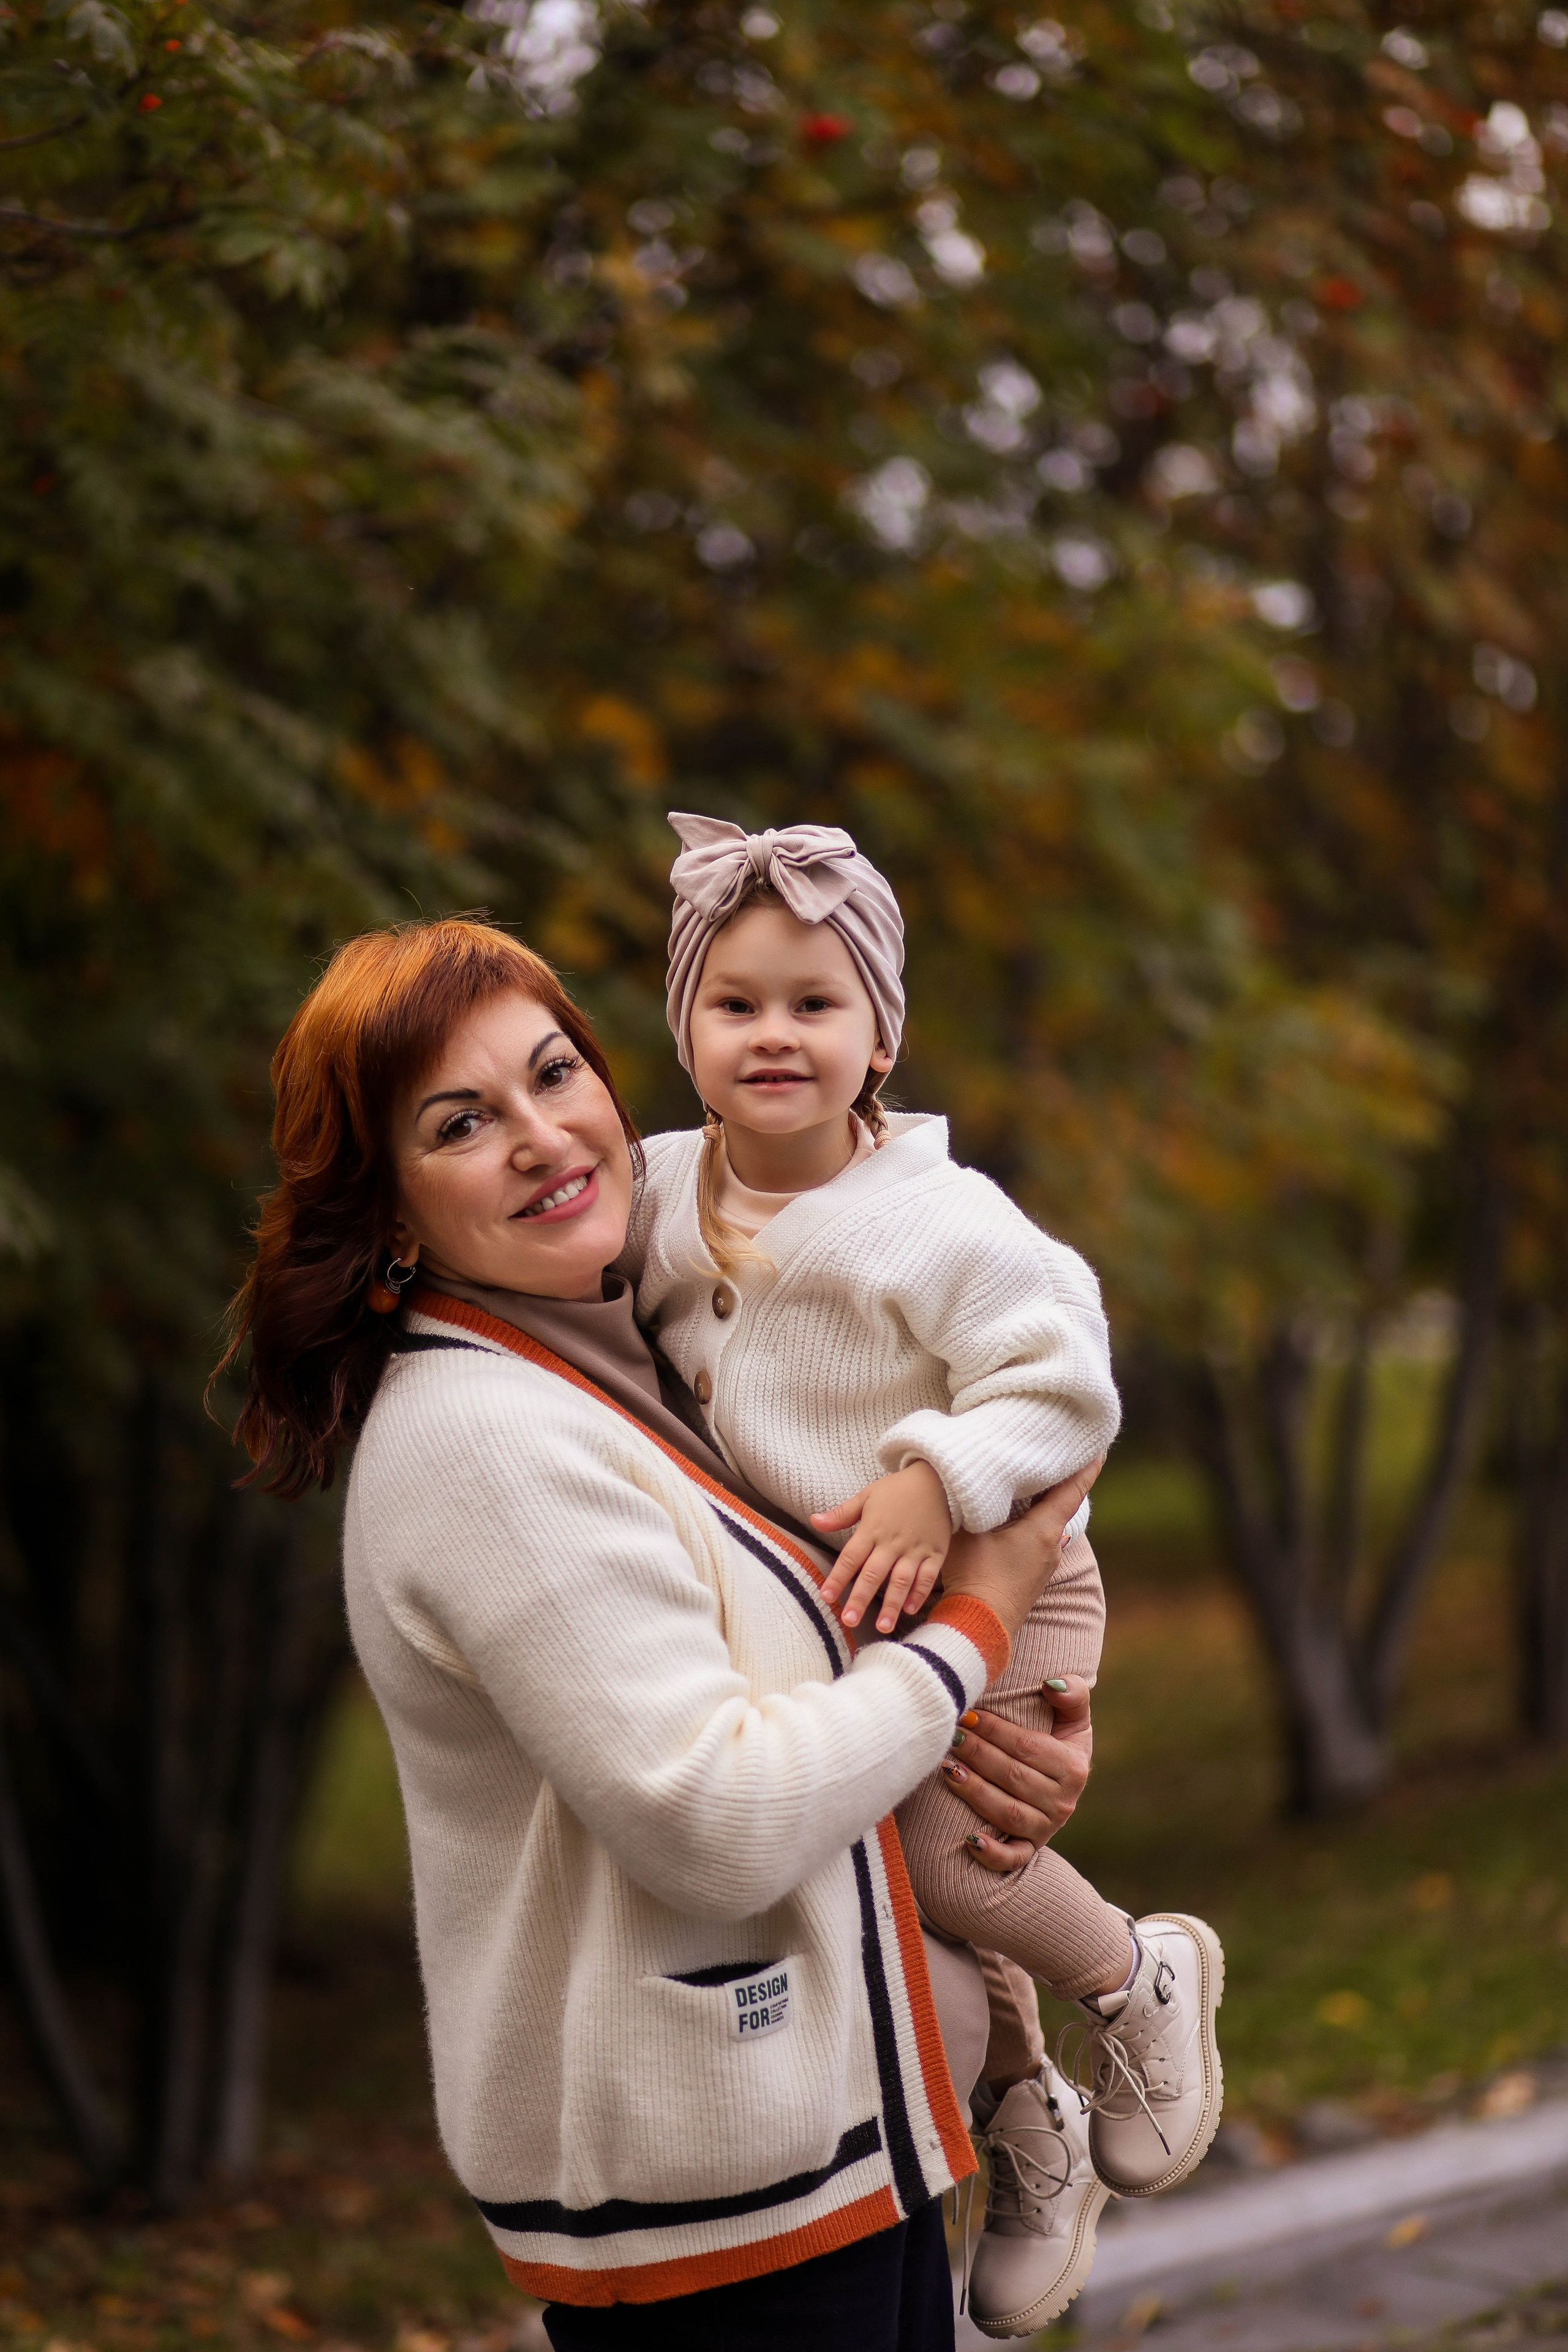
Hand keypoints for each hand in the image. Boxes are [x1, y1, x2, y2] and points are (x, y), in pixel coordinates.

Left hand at [813, 1460, 952, 1634]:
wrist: (938, 1479)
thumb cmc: (897, 1489)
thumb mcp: (866, 1496)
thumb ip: (841, 1514)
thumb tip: (813, 1521)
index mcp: (873, 1529)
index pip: (851, 1557)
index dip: (838, 1578)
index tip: (826, 1596)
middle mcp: (893, 1542)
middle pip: (874, 1574)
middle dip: (861, 1598)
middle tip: (849, 1621)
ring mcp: (916, 1549)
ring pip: (902, 1580)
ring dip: (892, 1604)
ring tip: (883, 1626)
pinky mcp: (935, 1552)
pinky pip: (928, 1576)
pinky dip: (920, 1592)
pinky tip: (910, 1609)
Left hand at [938, 1676, 1093, 1871]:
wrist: (1061, 1788)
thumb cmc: (1059, 1743)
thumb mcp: (1074, 1719)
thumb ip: (1073, 1694)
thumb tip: (1052, 1685)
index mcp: (1073, 1767)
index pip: (1027, 1747)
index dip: (994, 1730)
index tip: (966, 1714)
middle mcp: (1063, 1801)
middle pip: (1013, 1777)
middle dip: (977, 1754)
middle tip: (949, 1737)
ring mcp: (1046, 1829)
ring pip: (1008, 1813)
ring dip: (975, 1792)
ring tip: (947, 1770)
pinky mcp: (1030, 1850)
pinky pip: (1012, 1858)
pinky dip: (992, 1853)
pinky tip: (968, 1840)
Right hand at [939, 1459, 1101, 1641]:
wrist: (979, 1628)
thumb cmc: (976, 1576)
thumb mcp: (970, 1530)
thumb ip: (973, 1502)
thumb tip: (970, 1481)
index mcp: (1044, 1529)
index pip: (1072, 1490)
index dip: (1086, 1468)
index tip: (1099, 1448)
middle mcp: (1052, 1546)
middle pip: (1059, 1505)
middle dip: (1056, 1482)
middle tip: (1053, 1456)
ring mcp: (1044, 1566)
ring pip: (1047, 1526)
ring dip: (1040, 1507)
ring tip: (1028, 1486)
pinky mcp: (1032, 1580)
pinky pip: (1036, 1543)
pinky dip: (1030, 1526)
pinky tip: (1012, 1523)